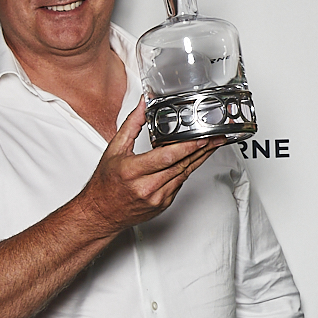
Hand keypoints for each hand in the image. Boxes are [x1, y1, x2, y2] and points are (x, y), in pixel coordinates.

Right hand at [76, 100, 224, 233]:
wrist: (101, 212)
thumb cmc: (106, 183)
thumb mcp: (114, 149)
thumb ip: (132, 125)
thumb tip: (144, 105)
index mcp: (132, 171)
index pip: (165, 157)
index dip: (186, 148)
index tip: (201, 138)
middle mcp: (146, 187)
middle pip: (180, 165)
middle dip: (200, 150)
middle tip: (215, 139)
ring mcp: (156, 198)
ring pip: (184, 175)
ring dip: (198, 160)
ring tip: (211, 147)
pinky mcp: (163, 204)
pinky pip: (179, 184)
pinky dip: (186, 170)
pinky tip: (194, 160)